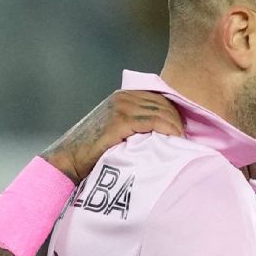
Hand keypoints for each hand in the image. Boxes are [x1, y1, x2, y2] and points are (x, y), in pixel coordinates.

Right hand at [42, 91, 183, 182]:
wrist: (68, 160)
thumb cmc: (93, 152)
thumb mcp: (117, 132)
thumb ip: (136, 125)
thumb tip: (162, 133)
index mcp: (123, 96)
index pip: (160, 98)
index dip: (175, 114)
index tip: (183, 132)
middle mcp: (122, 96)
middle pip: (164, 103)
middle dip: (178, 120)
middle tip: (186, 139)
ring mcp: (120, 106)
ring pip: (161, 111)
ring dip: (175, 126)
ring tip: (182, 142)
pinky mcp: (119, 120)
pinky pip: (153, 121)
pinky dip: (167, 129)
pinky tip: (174, 139)